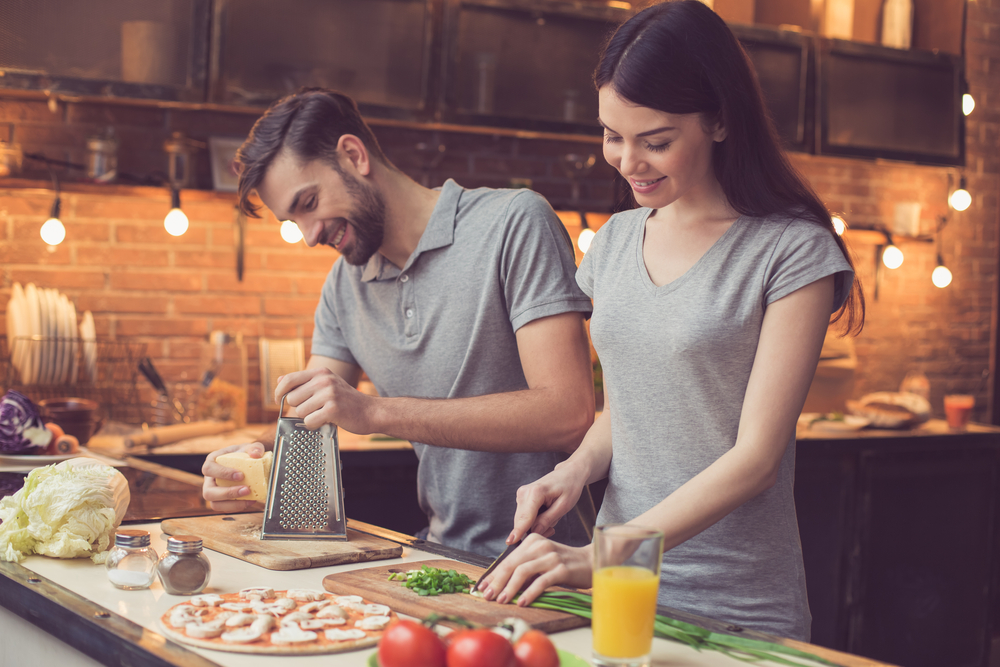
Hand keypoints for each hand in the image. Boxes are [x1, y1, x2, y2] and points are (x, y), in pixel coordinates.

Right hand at [201, 441, 265, 511]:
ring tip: (250, 498)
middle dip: (227, 493)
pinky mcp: (222, 500)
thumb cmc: (243, 454)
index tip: (241, 475)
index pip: (209, 469)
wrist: (247, 462)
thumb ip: (255, 447)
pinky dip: (238, 506)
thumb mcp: (249, 447)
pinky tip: (251, 501)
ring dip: (232, 504)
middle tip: (246, 489)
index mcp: (211, 462)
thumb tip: (256, 454)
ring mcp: (214, 491)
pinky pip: (225, 508)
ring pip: (215, 504)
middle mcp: (209, 479)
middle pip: (208, 492)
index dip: (222, 474)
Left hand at [274, 367, 376, 432]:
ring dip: (309, 417)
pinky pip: (309, 421)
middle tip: (315, 409)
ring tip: (323, 414)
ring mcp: (329, 394)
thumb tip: (279, 380)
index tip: (279, 400)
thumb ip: (303, 382)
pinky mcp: (333, 409)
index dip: (279, 392)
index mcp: (320, 372)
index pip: (289, 379)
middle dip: (300, 408)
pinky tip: (326, 421)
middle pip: (292, 399)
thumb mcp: (326, 384)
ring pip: (300, 412)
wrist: (370, 411)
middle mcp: (324, 380)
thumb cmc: (346, 400)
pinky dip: (315, 425)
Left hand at [478, 533, 592, 605]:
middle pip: (512, 564)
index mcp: (532, 541)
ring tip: (502, 600)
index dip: (493, 574)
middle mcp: (540, 546)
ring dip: (509, 588)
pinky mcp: (561, 569)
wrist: (590, 562)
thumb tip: (501, 585)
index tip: (482, 588)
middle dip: (497, 582)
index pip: (508, 559)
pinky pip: (541, 582)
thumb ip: (524, 569)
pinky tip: (521, 602)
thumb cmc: (563, 564)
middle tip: (487, 596)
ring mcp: (551, 557)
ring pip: (523, 572)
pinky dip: (529, 593)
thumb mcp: (541, 561)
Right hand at [508, 459, 588, 544]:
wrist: (568, 473)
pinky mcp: (522, 498)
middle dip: (535, 530)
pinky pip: (525, 517)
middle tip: (552, 530)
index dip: (518, 531)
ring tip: (552, 519)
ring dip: (536, 526)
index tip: (509, 542)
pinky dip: (534, 520)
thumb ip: (548, 520)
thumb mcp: (564, 506)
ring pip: (523, 521)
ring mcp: (521, 495)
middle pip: (522, 522)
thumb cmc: (569, 487)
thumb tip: (534, 532)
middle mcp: (524, 492)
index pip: (525, 517)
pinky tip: (546, 516)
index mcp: (536, 492)